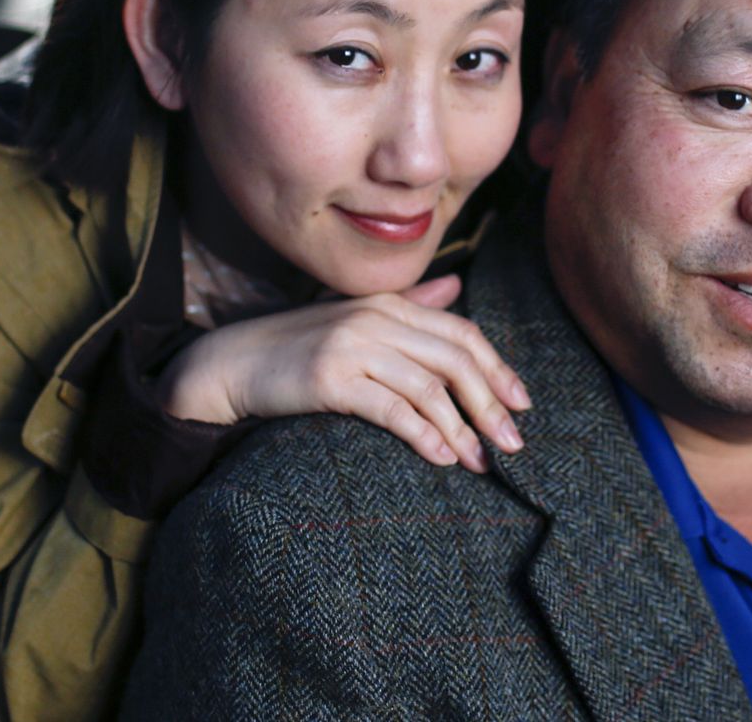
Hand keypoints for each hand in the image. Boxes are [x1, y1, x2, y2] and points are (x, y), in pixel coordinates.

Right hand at [157, 275, 529, 471]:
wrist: (229, 363)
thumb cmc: (297, 348)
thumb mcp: (355, 319)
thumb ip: (409, 306)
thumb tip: (455, 289)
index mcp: (387, 304)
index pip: (461, 334)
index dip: (498, 369)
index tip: (522, 405)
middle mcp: (374, 318)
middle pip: (454, 360)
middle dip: (490, 404)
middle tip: (513, 444)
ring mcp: (351, 346)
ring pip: (428, 387)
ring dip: (462, 429)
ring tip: (480, 462)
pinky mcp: (330, 378)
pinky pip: (390, 408)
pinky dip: (422, 434)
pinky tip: (441, 457)